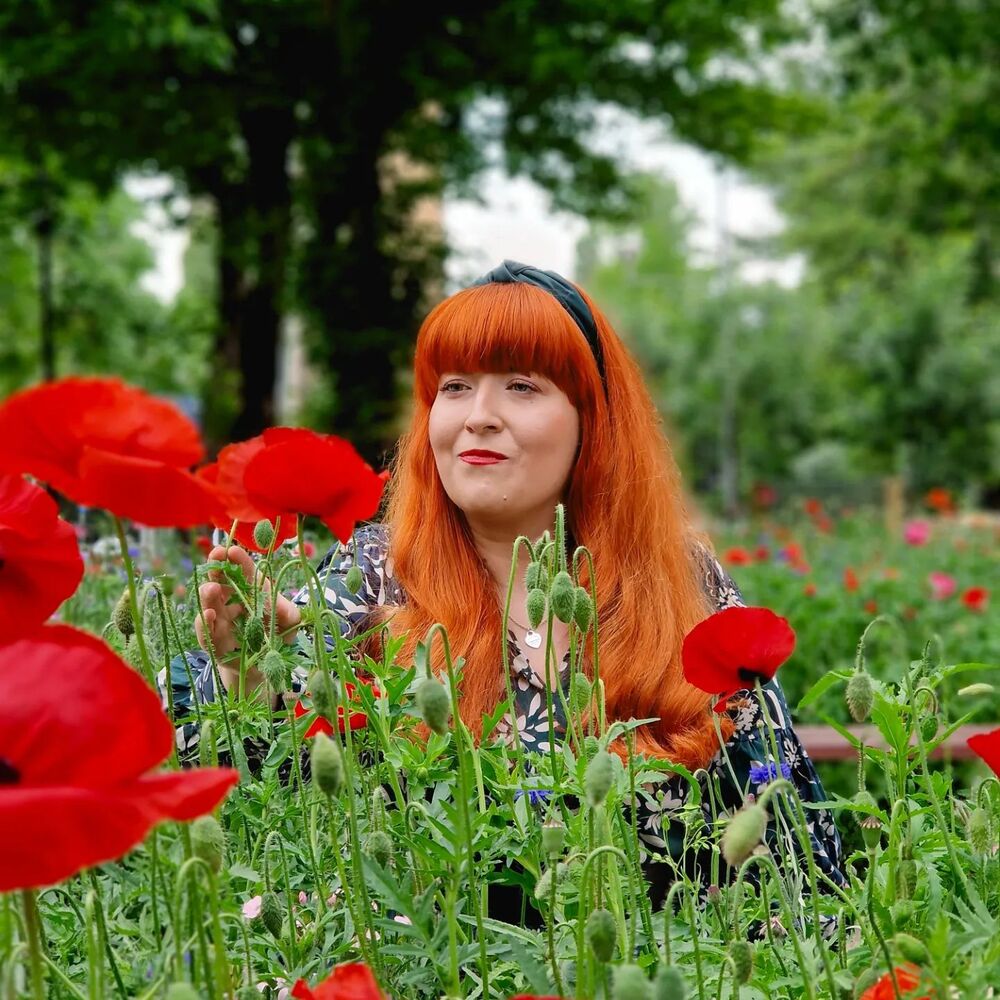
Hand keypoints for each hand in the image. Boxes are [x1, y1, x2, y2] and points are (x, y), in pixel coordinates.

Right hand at [195, 545, 301, 665]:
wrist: (267, 666)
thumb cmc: (278, 637)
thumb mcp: (289, 624)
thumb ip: (288, 614)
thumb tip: (282, 606)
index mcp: (251, 592)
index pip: (244, 573)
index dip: (238, 561)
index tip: (231, 550)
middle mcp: (232, 603)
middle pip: (221, 583)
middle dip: (217, 569)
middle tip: (216, 558)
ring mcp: (221, 623)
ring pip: (210, 605)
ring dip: (209, 595)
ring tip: (212, 588)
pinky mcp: (215, 644)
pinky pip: (206, 633)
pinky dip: (204, 623)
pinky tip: (207, 614)